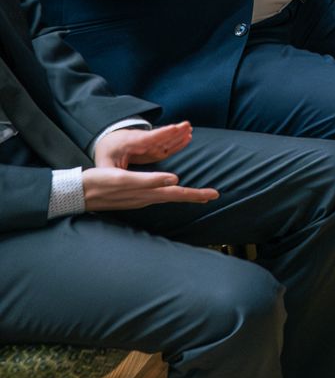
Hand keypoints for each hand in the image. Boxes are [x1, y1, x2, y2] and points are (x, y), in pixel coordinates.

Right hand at [82, 122, 216, 210]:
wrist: (76, 192)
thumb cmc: (99, 183)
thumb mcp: (124, 179)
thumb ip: (150, 180)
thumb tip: (175, 180)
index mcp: (146, 193)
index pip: (177, 194)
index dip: (196, 194)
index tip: (214, 194)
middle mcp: (144, 198)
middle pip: (174, 197)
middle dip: (195, 196)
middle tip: (213, 195)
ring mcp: (137, 198)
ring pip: (166, 197)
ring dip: (183, 195)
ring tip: (197, 194)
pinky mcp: (130, 196)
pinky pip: (155, 195)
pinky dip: (168, 192)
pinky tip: (168, 190)